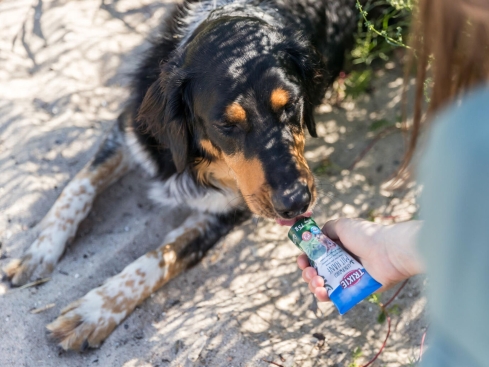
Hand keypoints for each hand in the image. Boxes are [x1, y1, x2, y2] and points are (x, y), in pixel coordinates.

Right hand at [297, 218, 424, 301]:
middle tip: (310, 273)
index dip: (305, 259)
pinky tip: (322, 292)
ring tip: (317, 283)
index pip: (315, 256)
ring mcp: (346, 278)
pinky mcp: (353, 291)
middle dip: (307, 273)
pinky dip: (324, 296)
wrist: (388, 252)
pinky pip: (335, 296)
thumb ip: (328, 229)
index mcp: (337, 248)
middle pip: (316, 271)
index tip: (302, 261)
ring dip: (313, 285)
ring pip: (322, 285)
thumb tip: (317, 235)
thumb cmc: (367, 236)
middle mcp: (340, 262)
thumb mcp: (343, 225)